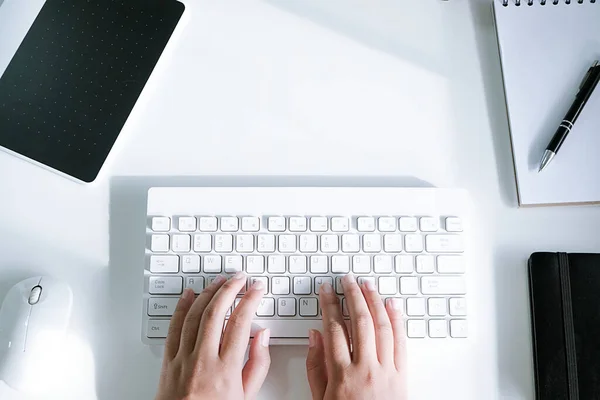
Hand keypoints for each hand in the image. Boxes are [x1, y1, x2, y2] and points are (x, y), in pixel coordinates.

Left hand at [155, 273, 270, 399]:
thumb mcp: (246, 396)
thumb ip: (258, 364)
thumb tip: (263, 336)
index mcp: (226, 370)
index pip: (241, 323)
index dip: (250, 300)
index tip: (256, 289)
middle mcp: (203, 361)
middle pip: (216, 313)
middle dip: (229, 289)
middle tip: (240, 278)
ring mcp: (182, 359)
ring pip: (194, 315)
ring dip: (208, 293)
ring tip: (220, 282)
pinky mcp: (168, 361)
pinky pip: (174, 327)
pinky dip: (182, 307)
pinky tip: (189, 295)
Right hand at [306, 275, 406, 399]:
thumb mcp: (320, 399)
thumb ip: (315, 367)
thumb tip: (314, 337)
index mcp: (342, 375)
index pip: (334, 329)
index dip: (329, 305)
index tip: (326, 290)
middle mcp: (366, 370)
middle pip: (360, 322)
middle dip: (353, 296)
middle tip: (348, 280)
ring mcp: (387, 372)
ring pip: (382, 327)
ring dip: (375, 302)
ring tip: (368, 285)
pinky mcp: (403, 376)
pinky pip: (401, 343)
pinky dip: (397, 321)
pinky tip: (392, 306)